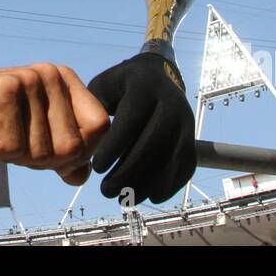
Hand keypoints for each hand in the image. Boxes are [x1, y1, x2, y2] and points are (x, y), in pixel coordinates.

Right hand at [0, 63, 108, 184]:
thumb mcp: (33, 136)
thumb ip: (62, 155)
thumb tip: (80, 175)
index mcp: (66, 81)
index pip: (99, 127)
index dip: (81, 151)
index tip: (50, 153)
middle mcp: (51, 75)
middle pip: (71, 147)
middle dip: (42, 161)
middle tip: (15, 146)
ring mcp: (28, 79)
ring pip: (41, 151)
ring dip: (14, 157)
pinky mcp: (3, 91)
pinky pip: (13, 147)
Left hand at [87, 52, 196, 203]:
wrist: (157, 76)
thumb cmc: (121, 86)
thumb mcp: (104, 85)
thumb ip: (92, 108)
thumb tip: (83, 142)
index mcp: (144, 87)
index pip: (132, 119)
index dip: (115, 146)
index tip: (97, 167)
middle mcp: (170, 103)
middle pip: (154, 142)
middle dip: (128, 171)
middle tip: (106, 190)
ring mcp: (185, 122)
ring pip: (171, 158)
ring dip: (147, 184)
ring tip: (123, 199)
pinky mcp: (192, 139)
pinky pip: (186, 166)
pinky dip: (169, 185)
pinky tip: (150, 196)